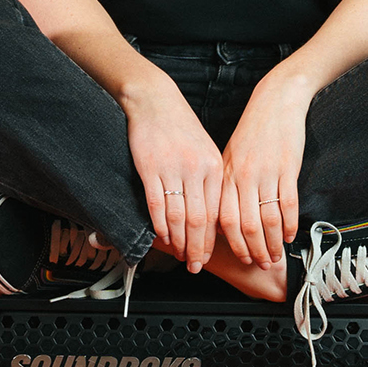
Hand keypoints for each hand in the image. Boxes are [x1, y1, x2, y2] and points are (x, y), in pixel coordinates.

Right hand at [122, 80, 225, 269]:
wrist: (155, 101)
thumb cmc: (179, 126)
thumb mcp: (204, 150)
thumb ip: (209, 180)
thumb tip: (212, 213)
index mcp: (213, 167)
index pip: (217, 213)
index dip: (212, 240)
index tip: (208, 255)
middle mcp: (196, 170)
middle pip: (200, 221)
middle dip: (197, 248)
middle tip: (194, 266)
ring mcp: (173, 170)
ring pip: (179, 217)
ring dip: (178, 242)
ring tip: (178, 256)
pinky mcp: (150, 168)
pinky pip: (157, 205)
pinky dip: (160, 225)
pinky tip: (162, 237)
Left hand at [217, 78, 309, 269]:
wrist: (275, 101)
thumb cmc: (253, 131)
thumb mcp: (230, 156)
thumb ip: (227, 185)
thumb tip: (222, 218)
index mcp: (225, 175)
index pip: (222, 219)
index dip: (229, 244)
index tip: (237, 259)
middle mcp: (242, 176)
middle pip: (244, 225)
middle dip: (252, 250)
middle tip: (260, 265)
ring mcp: (264, 173)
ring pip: (266, 219)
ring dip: (272, 243)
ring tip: (276, 257)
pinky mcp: (286, 168)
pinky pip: (287, 204)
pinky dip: (289, 225)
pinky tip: (291, 236)